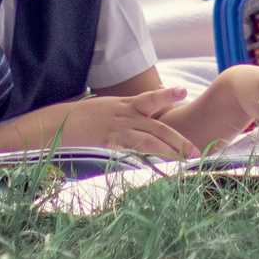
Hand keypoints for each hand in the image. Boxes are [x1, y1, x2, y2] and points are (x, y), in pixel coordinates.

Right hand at [52, 88, 194, 158]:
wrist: (64, 122)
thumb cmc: (90, 113)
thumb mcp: (113, 103)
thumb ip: (134, 105)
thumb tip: (156, 99)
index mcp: (127, 104)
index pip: (151, 98)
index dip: (168, 94)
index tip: (184, 91)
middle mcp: (126, 116)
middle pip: (157, 128)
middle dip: (178, 140)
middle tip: (195, 150)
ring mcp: (118, 131)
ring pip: (148, 142)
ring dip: (168, 152)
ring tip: (184, 161)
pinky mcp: (109, 144)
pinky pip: (130, 153)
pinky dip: (144, 160)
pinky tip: (156, 167)